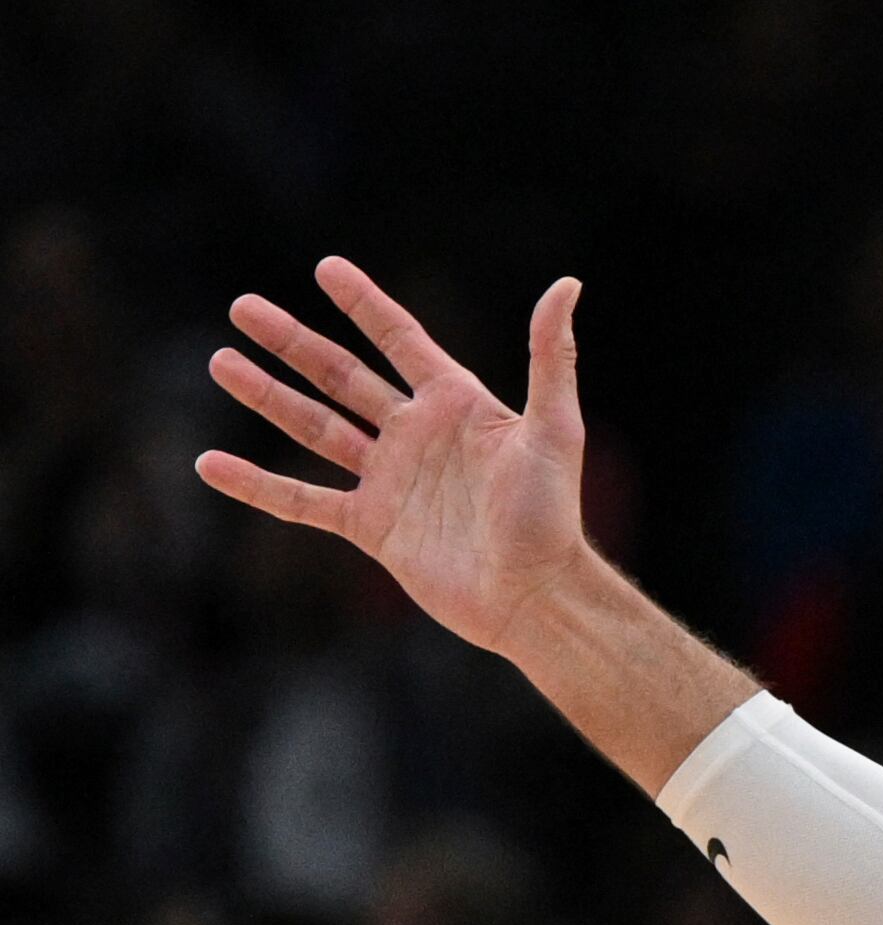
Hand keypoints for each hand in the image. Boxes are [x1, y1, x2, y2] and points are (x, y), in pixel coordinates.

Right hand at [200, 260, 593, 658]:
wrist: (535, 597)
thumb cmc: (552, 516)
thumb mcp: (554, 430)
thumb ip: (551, 358)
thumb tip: (568, 284)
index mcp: (456, 404)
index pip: (400, 340)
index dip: (364, 304)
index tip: (325, 268)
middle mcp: (416, 436)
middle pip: (341, 376)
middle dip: (292, 342)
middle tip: (242, 307)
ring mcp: (390, 480)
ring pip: (315, 427)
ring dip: (268, 396)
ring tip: (221, 362)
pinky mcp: (372, 527)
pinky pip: (303, 501)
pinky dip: (258, 485)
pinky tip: (211, 466)